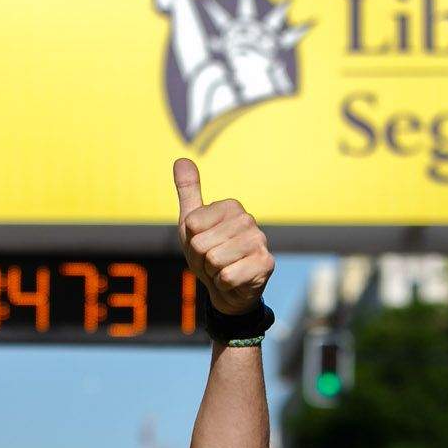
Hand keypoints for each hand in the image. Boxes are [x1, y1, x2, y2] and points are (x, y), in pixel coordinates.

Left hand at [175, 159, 272, 315]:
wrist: (227, 288)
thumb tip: (181, 159)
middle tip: (212, 261)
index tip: (202, 244)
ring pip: (214, 260)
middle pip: (201, 244)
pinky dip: (224, 284)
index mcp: (230, 206)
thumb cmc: (209, 253)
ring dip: (212, 272)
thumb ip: (188, 191)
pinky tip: (234, 280)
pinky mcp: (265, 264)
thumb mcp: (192, 223)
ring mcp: (259, 241)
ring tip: (222, 269)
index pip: (192, 224)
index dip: (191, 241)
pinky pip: (228, 276)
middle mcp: (248, 220)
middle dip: (201, 259)